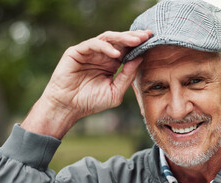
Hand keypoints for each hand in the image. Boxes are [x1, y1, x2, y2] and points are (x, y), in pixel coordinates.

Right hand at [22, 30, 151, 137]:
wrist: (68, 108)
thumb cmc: (90, 102)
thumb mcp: (115, 92)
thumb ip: (127, 76)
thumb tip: (140, 58)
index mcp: (111, 63)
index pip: (127, 50)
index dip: (139, 45)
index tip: (152, 40)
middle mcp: (101, 55)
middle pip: (119, 41)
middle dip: (133, 37)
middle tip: (146, 36)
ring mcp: (89, 52)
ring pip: (108, 39)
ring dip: (122, 39)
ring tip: (135, 41)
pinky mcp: (77, 52)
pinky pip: (93, 44)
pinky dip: (105, 47)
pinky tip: (116, 54)